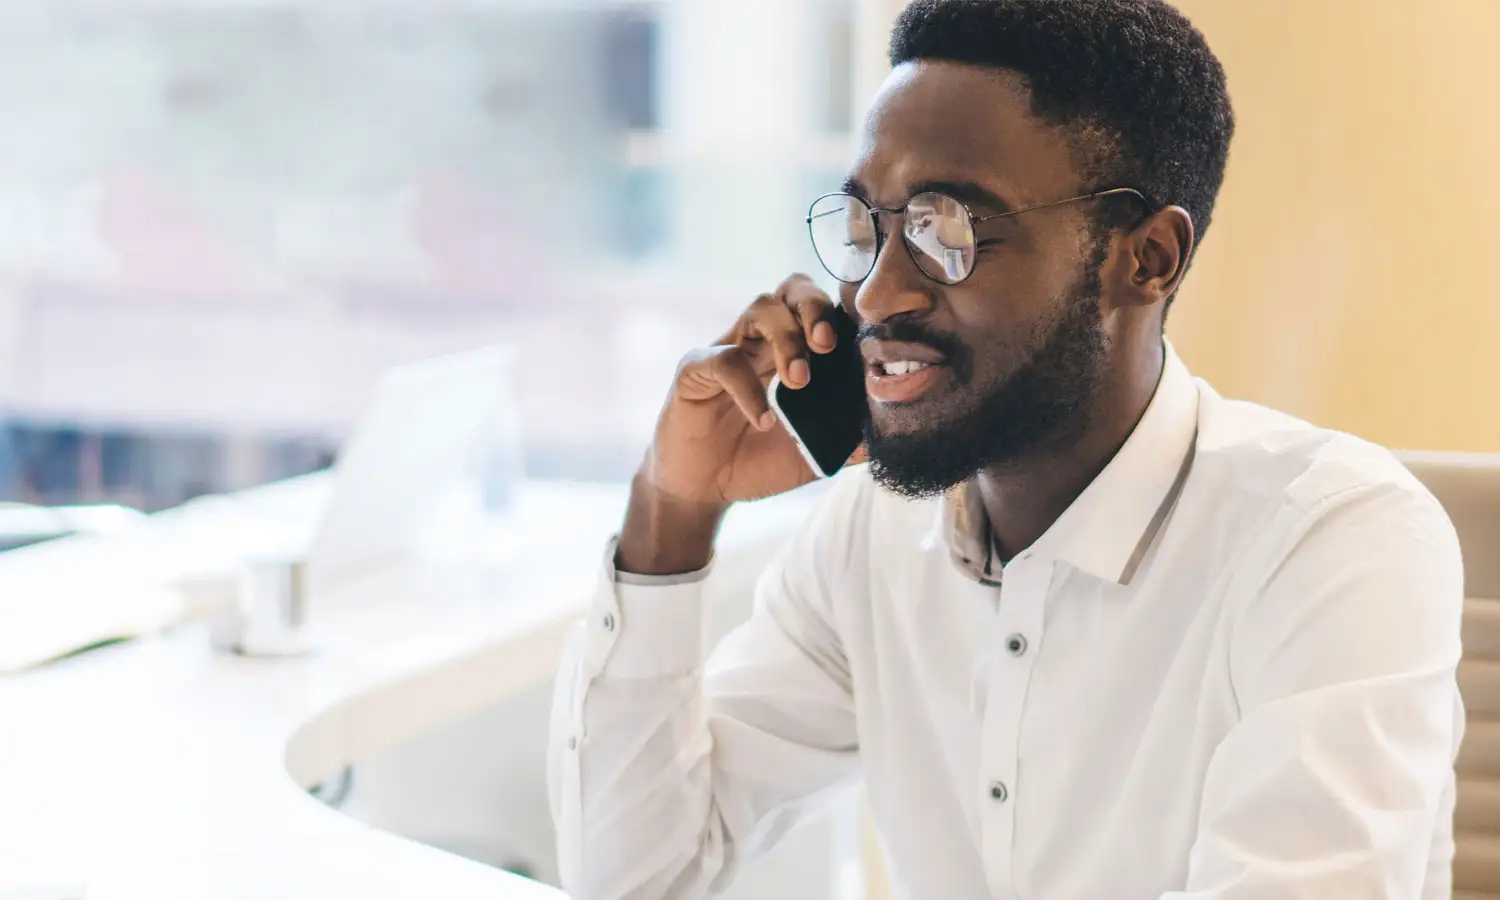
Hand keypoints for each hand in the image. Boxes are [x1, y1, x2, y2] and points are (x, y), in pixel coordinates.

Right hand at [618, 274, 854, 573]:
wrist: (703, 491)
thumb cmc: (757, 463)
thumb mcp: (813, 454)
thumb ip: (847, 440)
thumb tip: (889, 433)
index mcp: (791, 351)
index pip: (820, 308)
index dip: (842, 313)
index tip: (862, 345)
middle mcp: (760, 341)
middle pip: (791, 290)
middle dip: (815, 308)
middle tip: (827, 346)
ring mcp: (726, 350)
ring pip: (761, 308)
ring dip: (787, 338)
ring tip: (799, 382)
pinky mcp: (694, 371)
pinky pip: (723, 360)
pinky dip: (749, 388)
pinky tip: (763, 420)